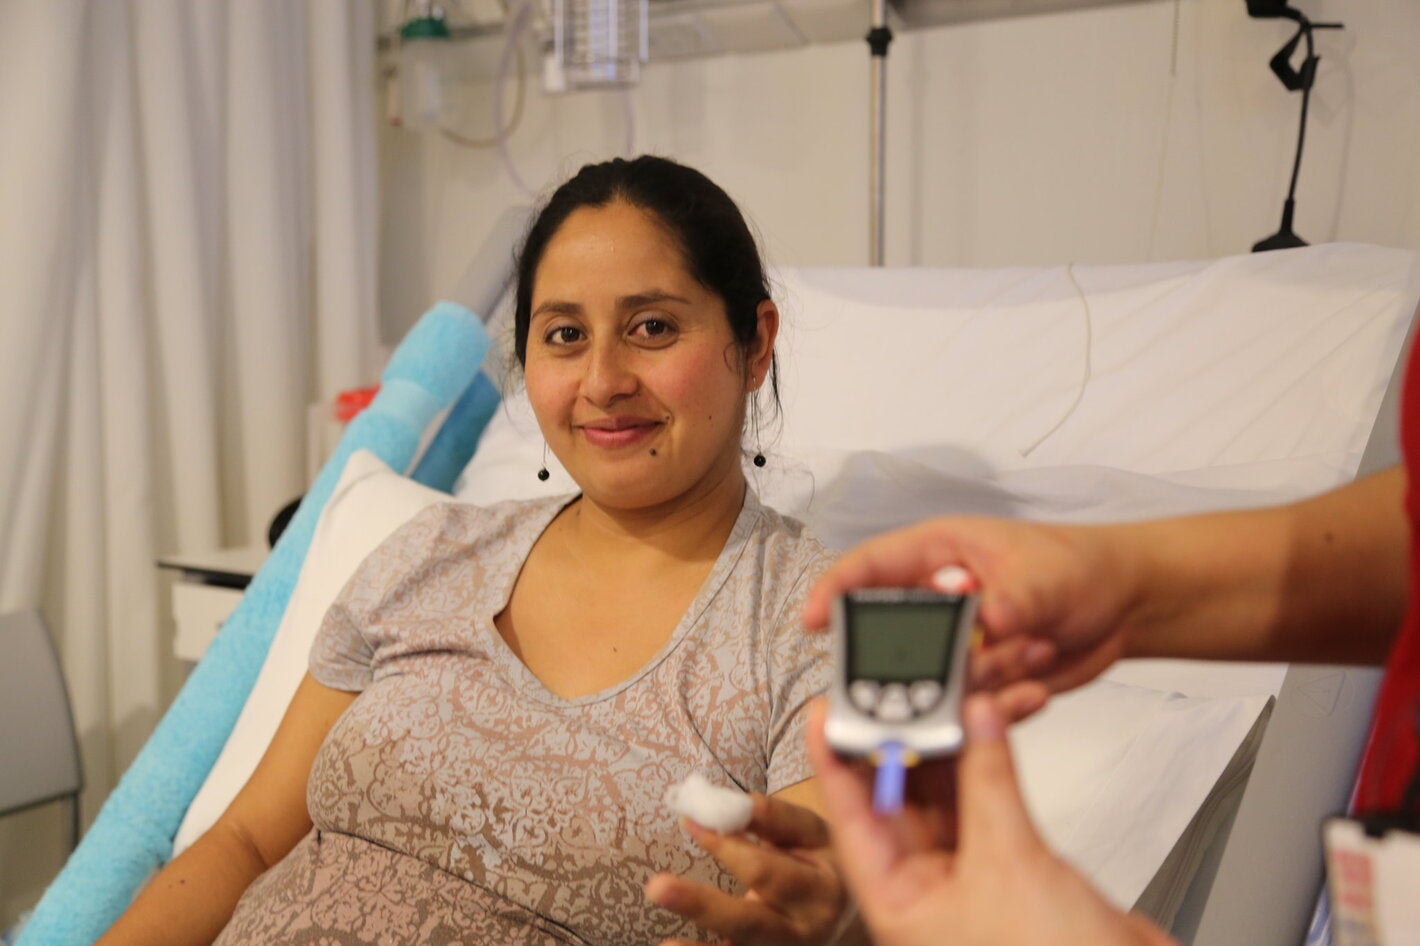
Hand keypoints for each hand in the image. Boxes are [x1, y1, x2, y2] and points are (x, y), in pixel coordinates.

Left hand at [645, 793, 849, 945]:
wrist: (847, 917)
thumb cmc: (820, 864)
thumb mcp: (812, 835)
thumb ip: (774, 819)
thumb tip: (731, 805)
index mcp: (822, 890)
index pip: (765, 869)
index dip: (724, 845)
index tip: (689, 822)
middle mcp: (805, 931)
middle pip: (749, 921)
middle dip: (701, 905)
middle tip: (656, 887)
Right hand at [802, 516, 1140, 703]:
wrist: (1124, 605)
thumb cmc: (1079, 566)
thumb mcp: (1048, 576)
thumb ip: (1015, 597)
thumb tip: (987, 614)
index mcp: (938, 553)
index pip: (870, 567)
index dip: (834, 590)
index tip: (810, 621)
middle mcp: (936, 598)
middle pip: (889, 634)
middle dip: (911, 658)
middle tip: (937, 672)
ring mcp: (955, 642)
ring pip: (933, 676)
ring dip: (981, 676)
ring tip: (1034, 651)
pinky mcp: (977, 678)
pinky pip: (967, 702)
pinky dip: (999, 701)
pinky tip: (1037, 683)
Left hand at [807, 697, 1176, 945]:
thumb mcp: (1010, 865)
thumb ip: (990, 783)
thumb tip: (974, 719)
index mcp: (896, 901)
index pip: (850, 817)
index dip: (837, 759)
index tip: (828, 707)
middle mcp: (923, 886)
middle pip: (895, 795)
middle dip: (902, 737)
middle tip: (902, 683)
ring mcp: (966, 873)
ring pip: (944, 790)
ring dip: (954, 740)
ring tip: (957, 691)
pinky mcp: (1009, 861)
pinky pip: (984, 796)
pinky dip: (989, 759)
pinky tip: (993, 722)